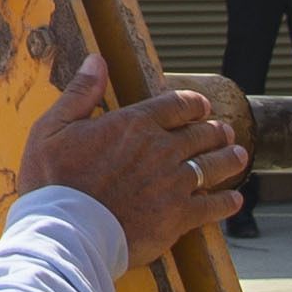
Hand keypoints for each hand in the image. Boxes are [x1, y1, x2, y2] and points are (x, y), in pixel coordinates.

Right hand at [14, 58, 243, 266]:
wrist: (67, 231)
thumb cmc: (53, 180)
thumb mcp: (53, 127)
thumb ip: (80, 92)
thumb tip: (96, 60)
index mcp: (134, 124)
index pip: (177, 106)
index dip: (194, 104)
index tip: (202, 107)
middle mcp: (161, 149)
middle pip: (201, 135)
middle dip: (216, 131)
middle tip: (225, 132)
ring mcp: (174, 184)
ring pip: (213, 166)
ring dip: (229, 159)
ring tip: (239, 156)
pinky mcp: (179, 217)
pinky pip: (213, 207)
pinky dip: (227, 202)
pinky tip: (235, 200)